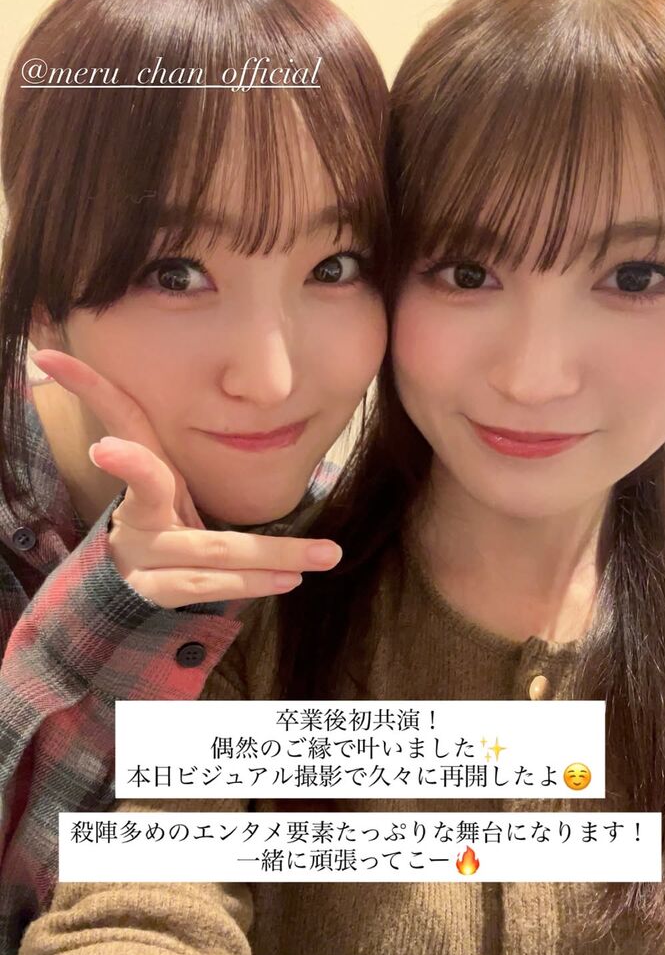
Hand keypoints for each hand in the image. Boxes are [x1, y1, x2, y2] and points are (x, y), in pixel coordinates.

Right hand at [31, 349, 341, 607]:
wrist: (132, 593)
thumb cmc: (167, 527)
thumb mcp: (170, 481)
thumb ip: (179, 438)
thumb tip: (192, 385)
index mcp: (145, 476)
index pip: (118, 414)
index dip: (87, 386)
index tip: (51, 361)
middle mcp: (135, 514)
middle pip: (148, 484)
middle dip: (131, 465)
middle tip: (104, 448)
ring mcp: (143, 556)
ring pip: (210, 551)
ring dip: (272, 555)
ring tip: (322, 555)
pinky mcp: (153, 594)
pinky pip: (208, 587)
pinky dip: (252, 582)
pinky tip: (290, 579)